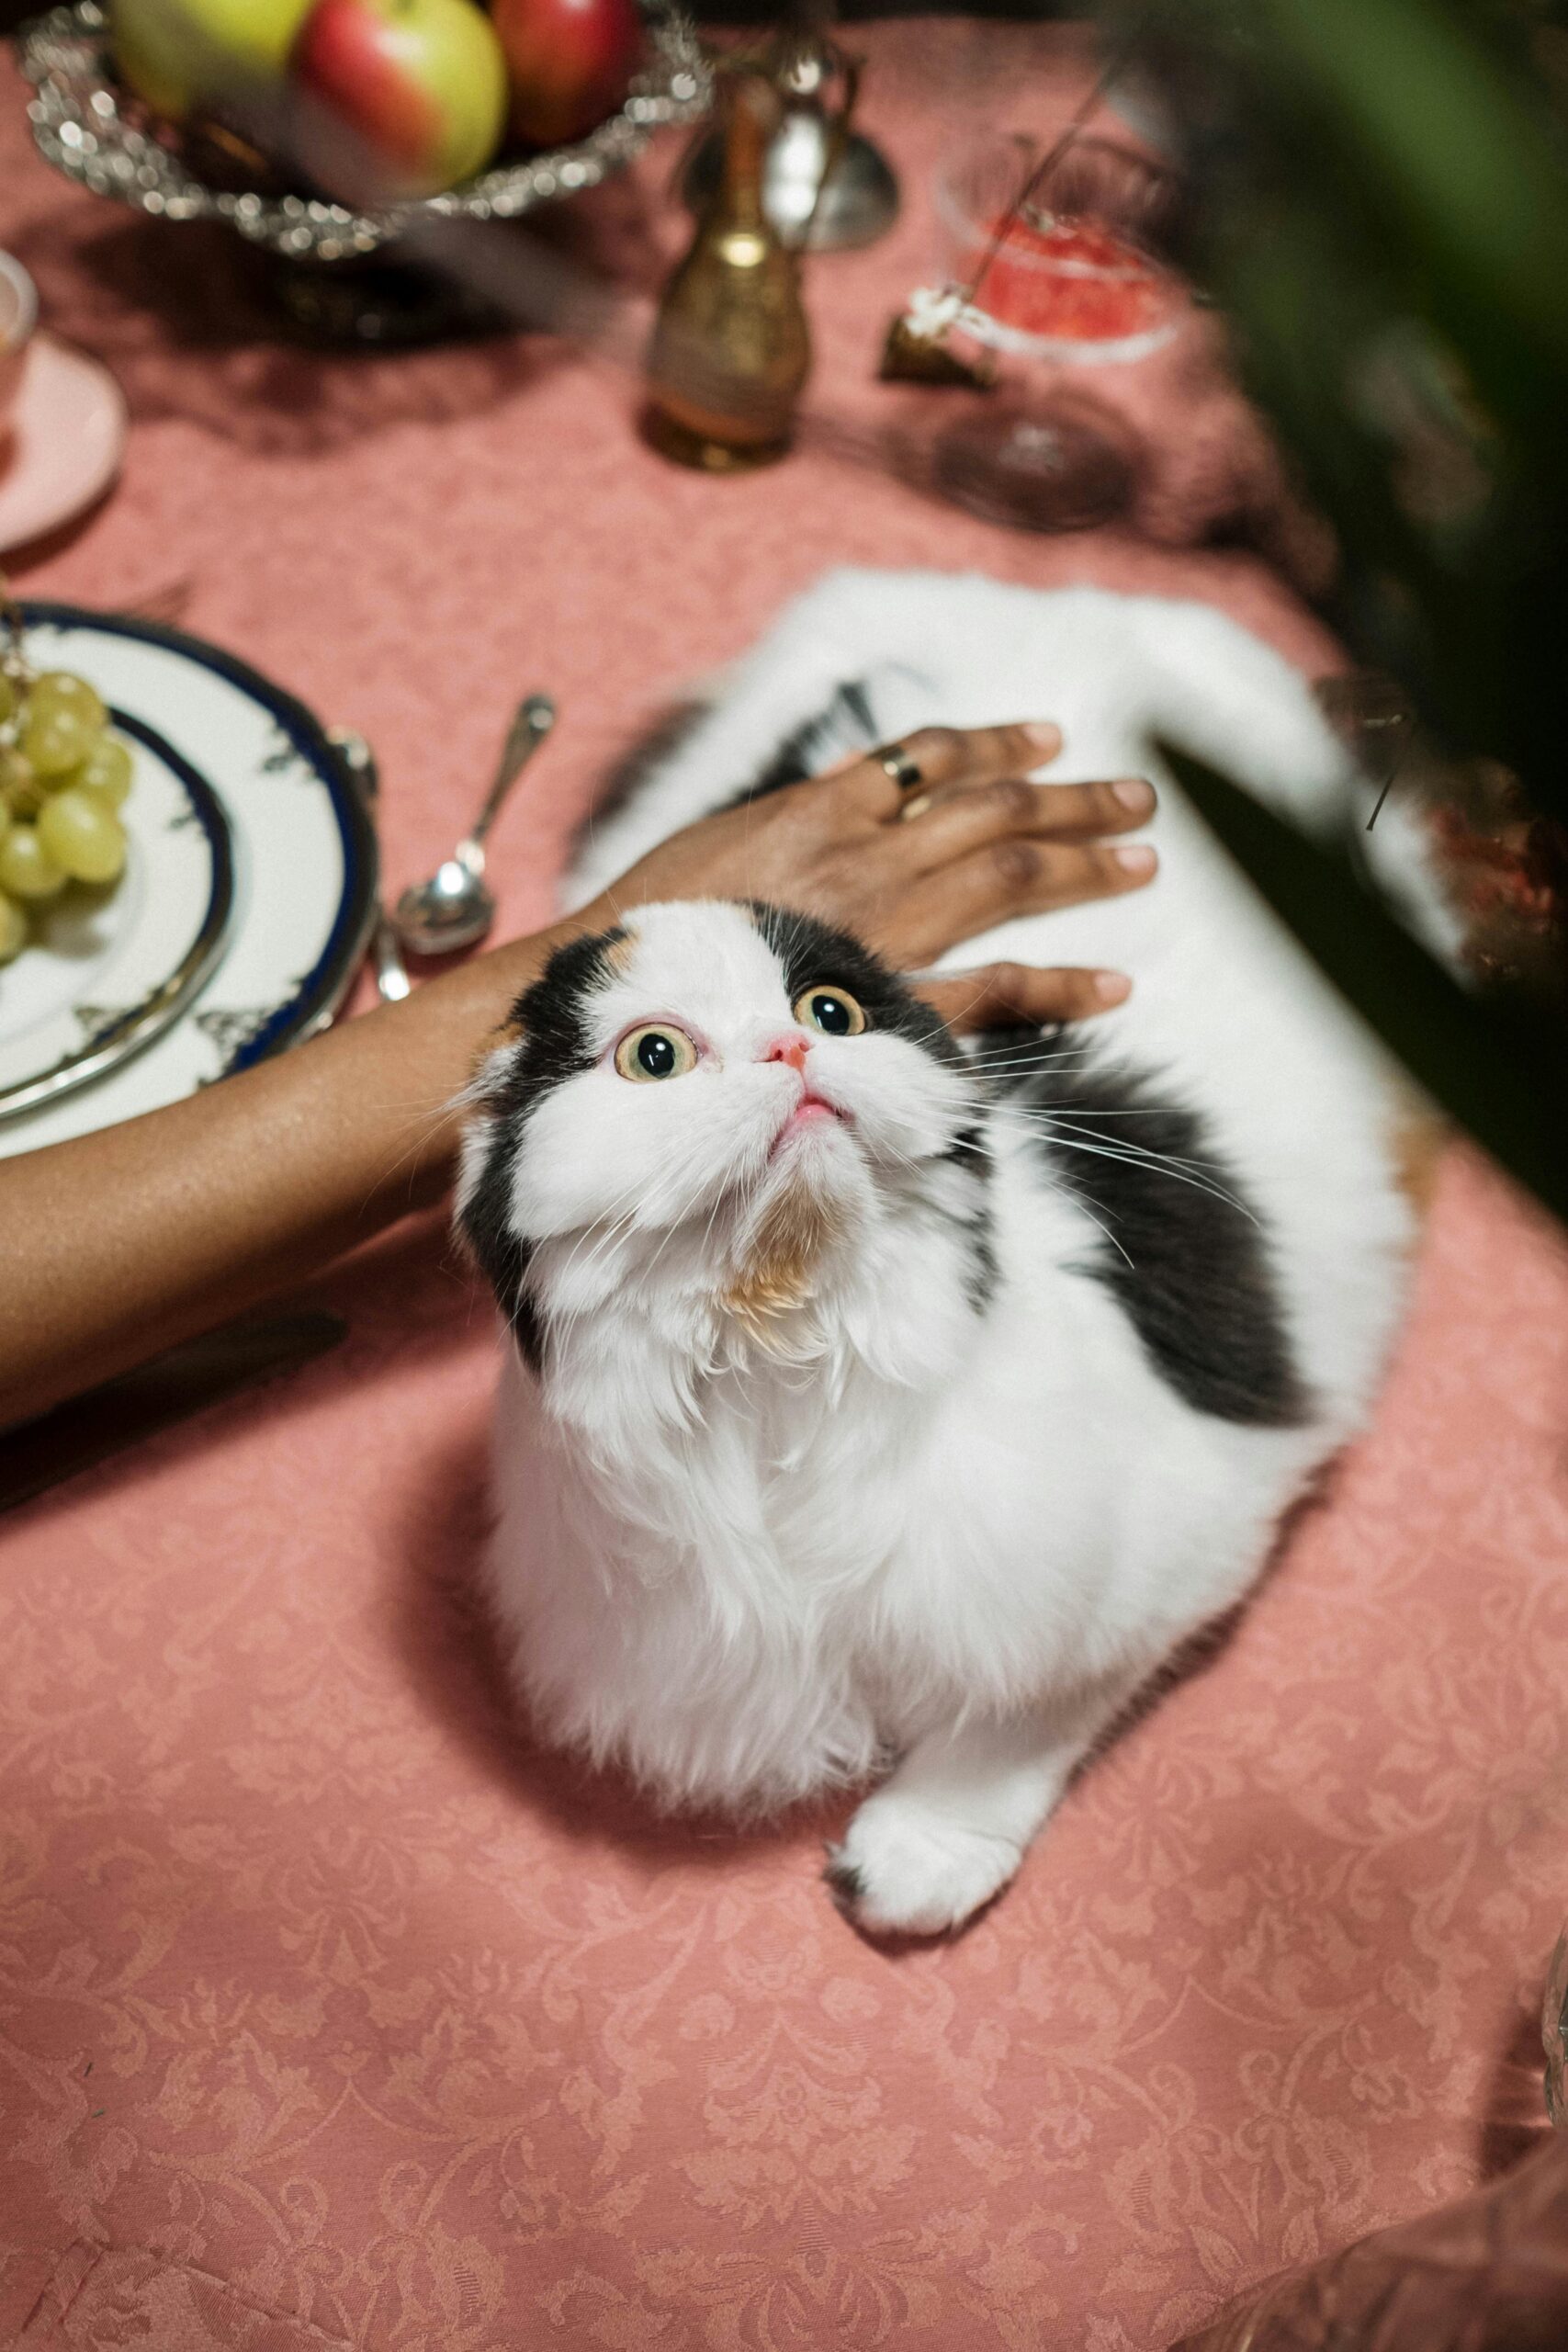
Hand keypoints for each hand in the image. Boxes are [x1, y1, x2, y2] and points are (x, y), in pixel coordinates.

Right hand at [576, 720, 1156, 1029]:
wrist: (614, 1000)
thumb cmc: (655, 929)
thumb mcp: (720, 840)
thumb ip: (798, 810)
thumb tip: (860, 775)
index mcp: (818, 811)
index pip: (927, 761)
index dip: (996, 747)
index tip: (1047, 739)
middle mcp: (865, 858)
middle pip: (992, 813)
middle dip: (1070, 800)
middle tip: (1133, 797)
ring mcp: (886, 930)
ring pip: (1009, 877)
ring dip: (1083, 864)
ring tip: (1139, 858)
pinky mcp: (894, 1005)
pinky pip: (998, 990)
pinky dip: (1062, 987)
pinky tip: (1113, 984)